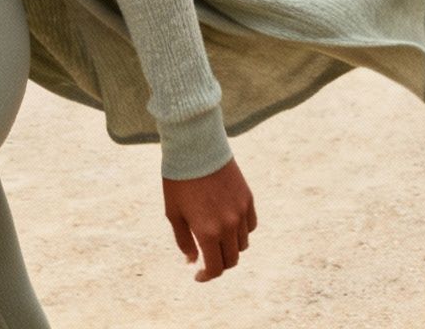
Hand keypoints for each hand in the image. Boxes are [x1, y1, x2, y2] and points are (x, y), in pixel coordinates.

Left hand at [162, 155, 256, 281]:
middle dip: (219, 263)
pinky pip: (250, 225)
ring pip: (243, 243)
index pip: (216, 268)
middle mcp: (228, 225)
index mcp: (207, 232)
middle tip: (207, 259)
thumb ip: (184, 241)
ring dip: (230, 247)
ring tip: (216, 239)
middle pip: (232, 259)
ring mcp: (241, 212)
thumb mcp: (174, 213)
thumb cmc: (179, 180)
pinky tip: (229, 225)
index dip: (207, 276)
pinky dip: (242, 231)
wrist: (196, 147)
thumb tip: (193, 261)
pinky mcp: (248, 198)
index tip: (199, 274)